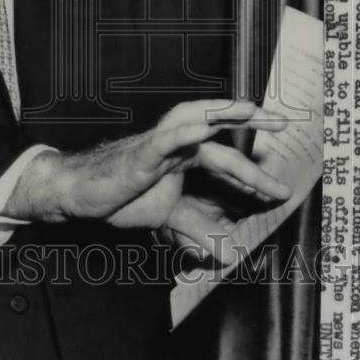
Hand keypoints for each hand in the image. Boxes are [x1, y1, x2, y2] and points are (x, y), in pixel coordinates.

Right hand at [3, 100, 289, 230]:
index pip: (225, 158)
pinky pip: (163, 140)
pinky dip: (183, 133)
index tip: (280, 189)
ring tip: (248, 108)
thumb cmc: (118, 196)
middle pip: (217, 129)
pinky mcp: (139, 155)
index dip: (254, 172)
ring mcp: (157, 146)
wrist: (78, 193)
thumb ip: (195, 228)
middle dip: (249, 123)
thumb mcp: (166, 216)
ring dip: (221, 113)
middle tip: (281, 123)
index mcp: (183, 157)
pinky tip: (201, 128)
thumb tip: (224, 252)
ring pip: (193, 123)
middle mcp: (174, 146)